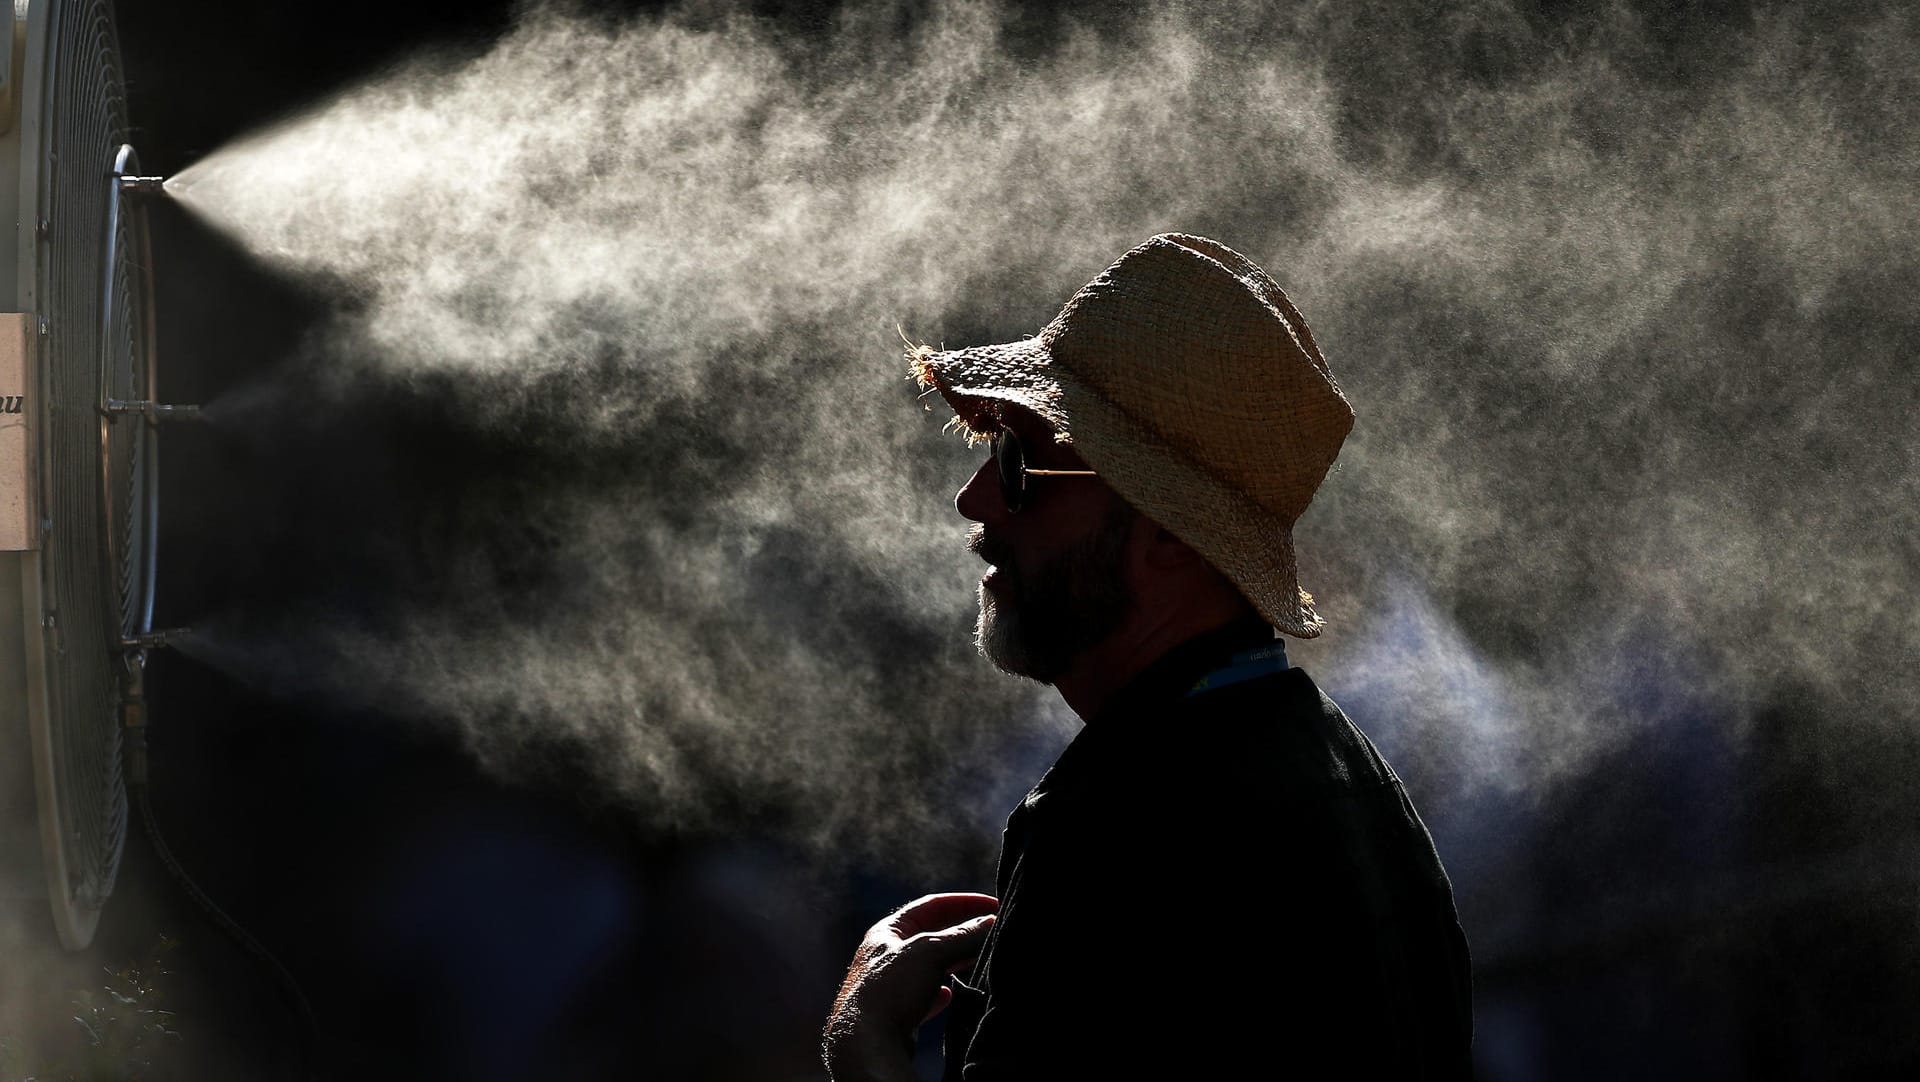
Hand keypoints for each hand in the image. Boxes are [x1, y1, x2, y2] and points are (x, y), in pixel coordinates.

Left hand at [822, 892, 998, 1081]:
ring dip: (954, 961)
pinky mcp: (894, 1013)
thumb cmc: (890, 989)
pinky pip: (922, 996)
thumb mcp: (930, 952)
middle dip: (962, 933)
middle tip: (992, 932)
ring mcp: (889, 986)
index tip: (993, 906)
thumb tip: (991, 922)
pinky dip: (938, 993)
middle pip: (931, 935)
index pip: (930, 906)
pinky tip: (949, 996)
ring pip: (929, 966)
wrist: (867, 1044)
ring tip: (981, 959)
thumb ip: (962, 936)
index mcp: (886, 932)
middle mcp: (885, 956)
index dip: (963, 903)